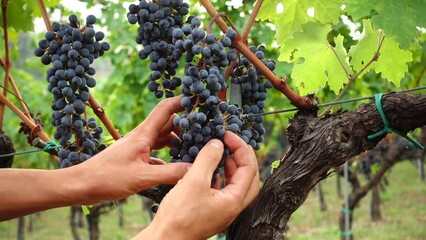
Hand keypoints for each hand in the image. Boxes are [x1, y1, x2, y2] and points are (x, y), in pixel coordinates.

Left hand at [79, 96, 189, 202]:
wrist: (81, 185)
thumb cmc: (107, 178)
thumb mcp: (142, 177)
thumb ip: (170, 173)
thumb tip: (195, 169)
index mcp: (143, 134)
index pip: (167, 109)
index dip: (183, 101)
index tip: (199, 99)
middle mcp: (142, 136)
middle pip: (169, 123)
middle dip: (186, 124)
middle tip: (205, 130)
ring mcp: (138, 147)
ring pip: (163, 137)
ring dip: (178, 140)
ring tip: (194, 148)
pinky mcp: (135, 158)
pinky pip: (157, 151)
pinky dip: (168, 155)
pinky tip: (176, 166)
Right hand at [135, 131, 259, 239]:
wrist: (165, 239)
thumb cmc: (179, 215)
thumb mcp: (194, 181)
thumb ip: (208, 159)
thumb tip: (218, 143)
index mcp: (234, 200)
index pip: (249, 167)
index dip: (241, 147)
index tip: (227, 134)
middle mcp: (233, 207)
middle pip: (249, 177)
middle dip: (242, 157)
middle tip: (230, 143)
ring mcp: (223, 210)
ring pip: (237, 184)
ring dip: (233, 166)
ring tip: (222, 153)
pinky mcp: (212, 211)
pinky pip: (224, 190)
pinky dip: (222, 177)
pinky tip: (210, 171)